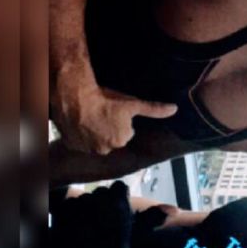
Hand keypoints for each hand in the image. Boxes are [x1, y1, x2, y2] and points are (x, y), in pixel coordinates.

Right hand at [52, 75, 177, 154]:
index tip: (114, 111)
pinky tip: (80, 121)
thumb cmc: (107, 100)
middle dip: (108, 128)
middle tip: (103, 112)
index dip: (120, 120)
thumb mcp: (134, 104)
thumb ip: (154, 109)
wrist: (76, 98)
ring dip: (94, 132)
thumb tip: (174, 109)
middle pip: (111, 138)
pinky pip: (78, 141)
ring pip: (95, 140)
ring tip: (91, 116)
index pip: (125, 132)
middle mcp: (105, 149)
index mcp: (122, 140)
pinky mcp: (72, 145)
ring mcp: (87, 148)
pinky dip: (79, 134)